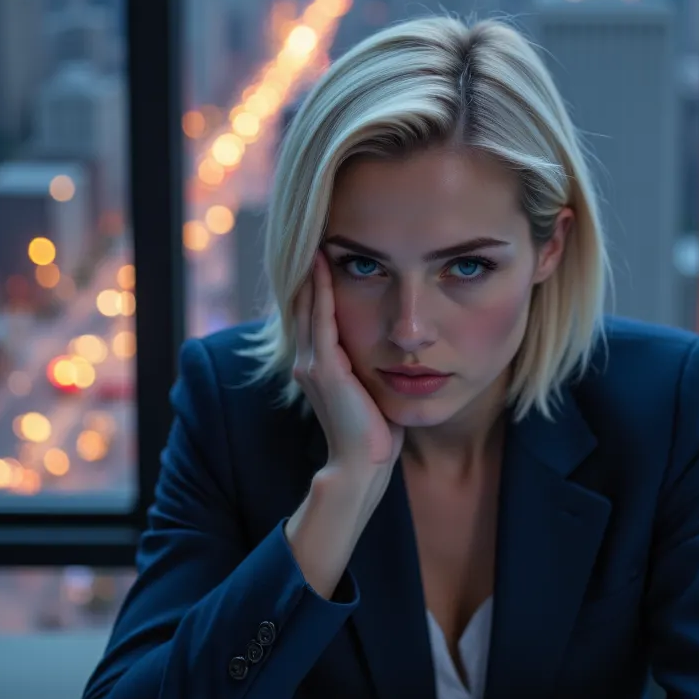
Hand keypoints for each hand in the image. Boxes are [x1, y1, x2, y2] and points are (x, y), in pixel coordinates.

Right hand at [293, 248, 403, 474]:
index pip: (313, 314)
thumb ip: (372, 367)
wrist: (364, 466)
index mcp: (318, 366)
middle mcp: (307, 361)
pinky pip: (320, 318)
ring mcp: (312, 364)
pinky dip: (320, 289)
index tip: (325, 251)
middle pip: (302, 303)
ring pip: (307, 305)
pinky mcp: (323, 368)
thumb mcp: (372, 391)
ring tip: (317, 237)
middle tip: (314, 232)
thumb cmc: (376, 435)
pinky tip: (324, 264)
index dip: (315, 283)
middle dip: (308, 270)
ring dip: (311, 271)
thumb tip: (396, 348)